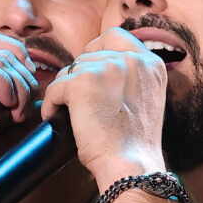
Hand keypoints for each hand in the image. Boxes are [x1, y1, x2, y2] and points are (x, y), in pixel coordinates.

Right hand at [0, 29, 48, 202]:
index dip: (20, 59)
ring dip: (17, 84)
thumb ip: (8, 105)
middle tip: (25, 107)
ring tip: (17, 113)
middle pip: (0, 43)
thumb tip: (36, 92)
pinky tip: (7, 106)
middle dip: (24, 73)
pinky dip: (4, 85)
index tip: (28, 90)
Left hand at [40, 27, 169, 185]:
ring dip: (66, 91)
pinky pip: (55, 87)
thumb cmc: (135, 144)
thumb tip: (98, 70)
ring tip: (70, 114)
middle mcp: (132, 59)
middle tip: (76, 97)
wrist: (131, 166)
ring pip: (71, 69)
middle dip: (80, 72)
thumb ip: (130, 78)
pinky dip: (51, 104)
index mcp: (151, 63)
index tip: (91, 69)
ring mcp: (107, 68)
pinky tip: (56, 118)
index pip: (116, 37)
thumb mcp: (145, 99)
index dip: (98, 51)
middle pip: (90, 51)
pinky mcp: (82, 82)